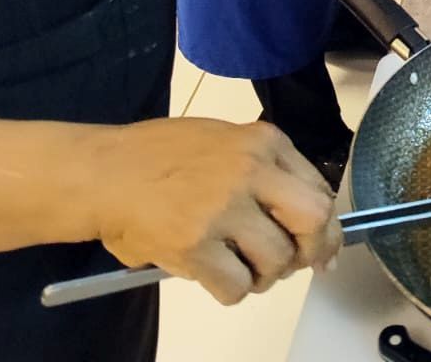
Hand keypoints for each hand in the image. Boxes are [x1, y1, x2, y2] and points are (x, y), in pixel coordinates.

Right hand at [92, 119, 339, 304]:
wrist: (104, 172)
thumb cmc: (163, 155)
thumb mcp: (227, 139)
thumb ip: (267, 168)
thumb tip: (307, 218)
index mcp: (264, 141)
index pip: (318, 188)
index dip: (325, 225)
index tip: (323, 246)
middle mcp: (251, 170)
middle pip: (313, 219)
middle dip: (312, 250)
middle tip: (293, 265)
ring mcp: (223, 208)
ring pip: (275, 261)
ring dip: (264, 276)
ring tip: (241, 267)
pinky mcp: (194, 245)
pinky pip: (236, 287)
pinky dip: (232, 291)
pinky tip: (215, 274)